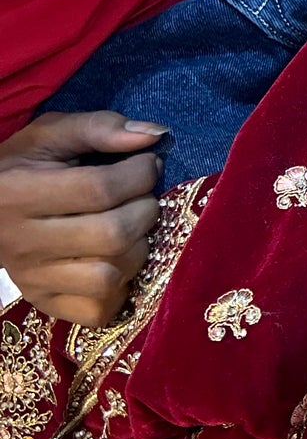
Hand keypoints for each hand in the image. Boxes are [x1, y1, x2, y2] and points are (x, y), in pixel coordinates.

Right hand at [0, 114, 164, 326]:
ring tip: (130, 230)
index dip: (140, 174)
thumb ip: (99, 127)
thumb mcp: (50, 135)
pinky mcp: (44, 303)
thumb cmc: (23, 166)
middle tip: (143, 199)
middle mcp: (21, 241)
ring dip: (137, 250)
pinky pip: (99, 310)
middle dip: (145, 211)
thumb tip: (156, 135)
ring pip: (109, 276)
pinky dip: (120, 289)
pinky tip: (115, 262)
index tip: (148, 164)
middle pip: (111, 236)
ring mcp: (32, 279)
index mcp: (18, 192)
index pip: (98, 189)